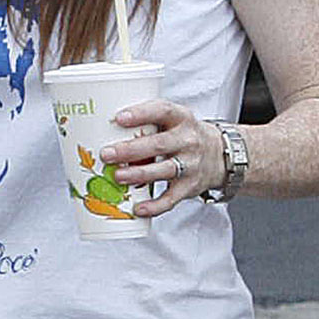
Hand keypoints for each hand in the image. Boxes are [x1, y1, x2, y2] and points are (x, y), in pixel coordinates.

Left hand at [104, 103, 220, 218]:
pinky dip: (154, 206)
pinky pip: (171, 198)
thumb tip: (100, 127)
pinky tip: (138, 208)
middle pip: (159, 144)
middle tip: (107, 154)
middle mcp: (188, 140)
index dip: (141, 114)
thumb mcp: (172, 120)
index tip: (119, 118)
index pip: (163, 110)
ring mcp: (190, 164)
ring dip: (139, 174)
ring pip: (164, 170)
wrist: (219, 154)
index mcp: (181, 118)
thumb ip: (147, 122)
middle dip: (131, 150)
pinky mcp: (189, 186)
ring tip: (117, 176)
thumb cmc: (182, 134)